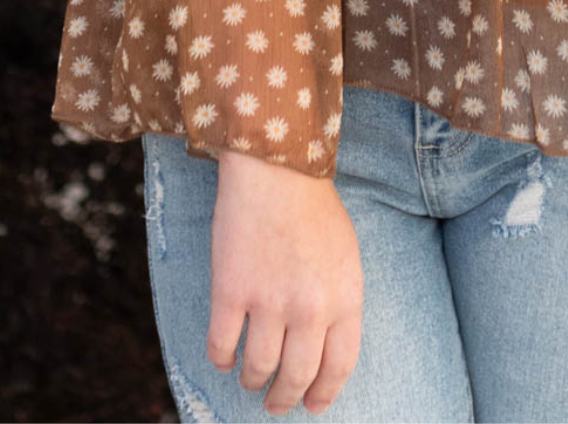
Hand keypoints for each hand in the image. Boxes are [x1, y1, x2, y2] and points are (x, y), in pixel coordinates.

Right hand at [209, 149, 362, 416]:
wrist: (275, 168)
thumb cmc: (312, 208)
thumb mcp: (345, 256)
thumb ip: (339, 303)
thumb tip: (324, 351)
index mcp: (345, 297)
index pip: (339, 367)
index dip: (323, 394)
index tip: (312, 406)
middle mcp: (310, 307)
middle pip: (297, 377)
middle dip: (284, 398)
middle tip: (276, 403)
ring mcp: (269, 301)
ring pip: (258, 369)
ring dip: (252, 382)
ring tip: (251, 380)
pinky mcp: (231, 293)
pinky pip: (222, 348)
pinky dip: (222, 360)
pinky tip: (225, 357)